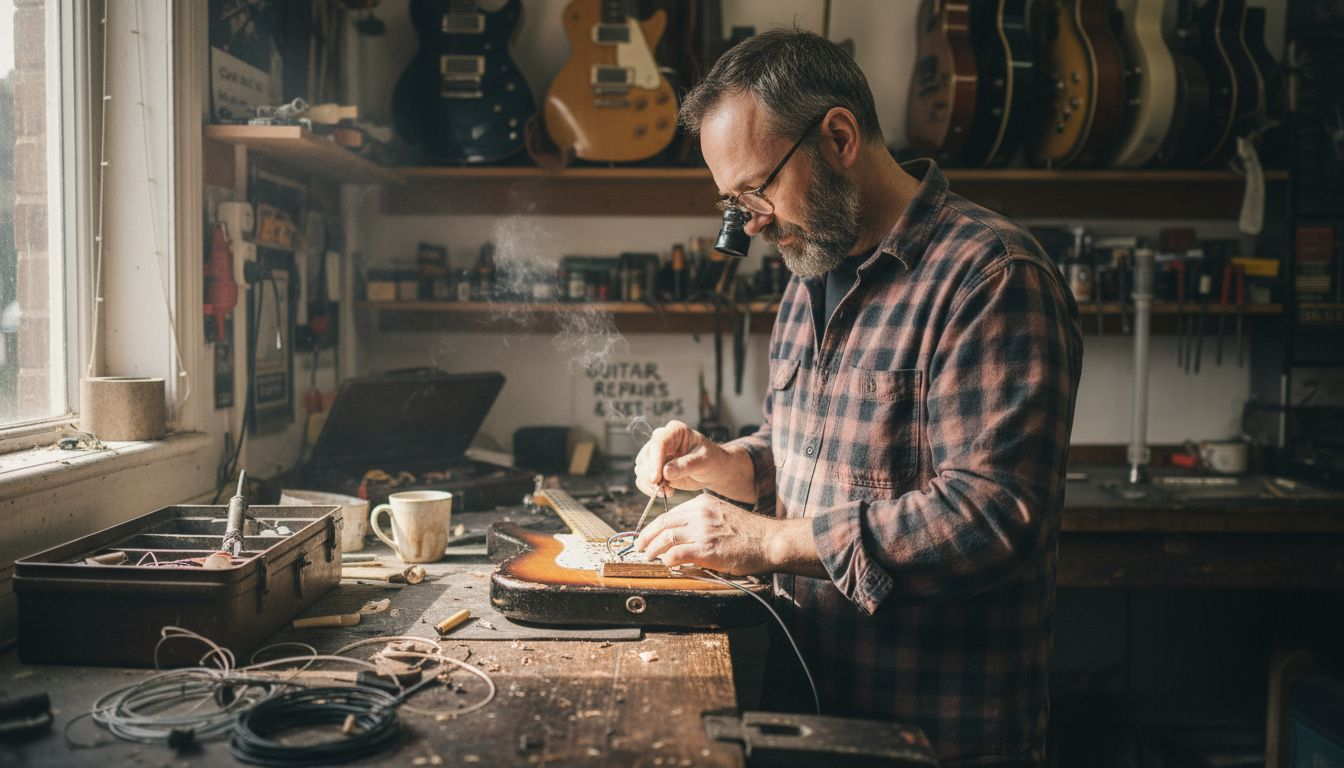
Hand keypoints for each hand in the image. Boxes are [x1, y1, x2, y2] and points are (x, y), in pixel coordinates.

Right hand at [633, 420, 755, 502]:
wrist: (713, 470)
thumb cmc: (712, 460)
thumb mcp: (704, 461)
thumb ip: (686, 465)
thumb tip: (666, 472)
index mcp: (675, 431)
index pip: (658, 442)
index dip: (654, 461)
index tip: (655, 478)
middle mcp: (662, 440)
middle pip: (646, 456)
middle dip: (651, 475)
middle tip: (663, 489)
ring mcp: (656, 455)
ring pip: (641, 468)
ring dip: (650, 483)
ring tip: (668, 491)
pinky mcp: (654, 468)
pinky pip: (642, 478)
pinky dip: (649, 488)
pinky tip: (665, 492)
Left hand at [634, 493, 777, 574]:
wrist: (770, 541)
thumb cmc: (750, 533)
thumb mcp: (722, 514)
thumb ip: (702, 520)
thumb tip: (683, 534)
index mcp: (702, 503)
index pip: (669, 514)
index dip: (654, 526)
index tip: (647, 535)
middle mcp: (699, 514)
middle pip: (662, 524)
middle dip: (646, 537)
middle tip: (639, 547)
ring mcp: (702, 531)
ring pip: (665, 539)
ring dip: (652, 550)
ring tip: (648, 557)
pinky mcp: (706, 550)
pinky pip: (676, 554)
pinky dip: (667, 560)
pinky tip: (666, 564)